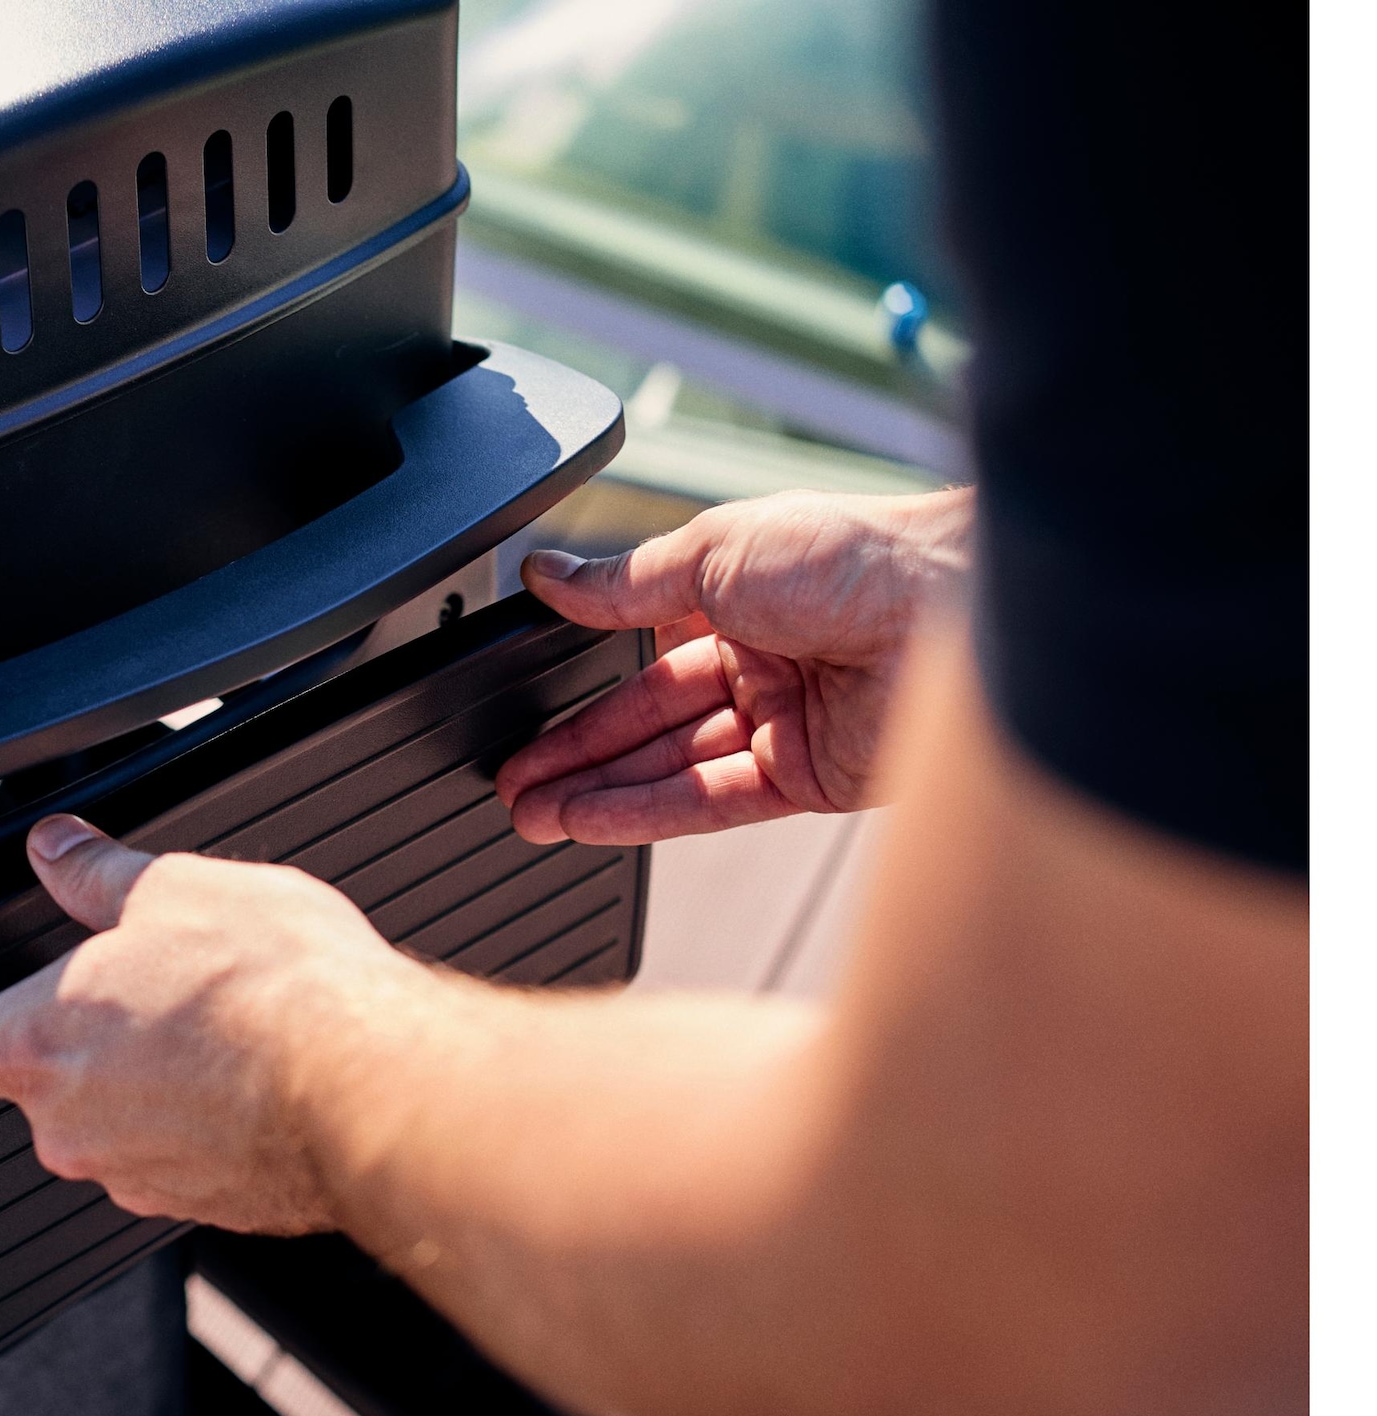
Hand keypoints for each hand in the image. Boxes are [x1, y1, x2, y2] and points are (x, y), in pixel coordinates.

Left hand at [0, 816, 436, 1232]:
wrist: (372, 1087)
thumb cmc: (274, 989)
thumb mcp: (172, 888)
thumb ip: (97, 875)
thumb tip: (58, 849)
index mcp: (36, 1042)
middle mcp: (72, 1125)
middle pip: (47, 1080)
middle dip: (93, 1037)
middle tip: (168, 987)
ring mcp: (140, 1175)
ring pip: (127, 1115)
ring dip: (164, 1074)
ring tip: (236, 1021)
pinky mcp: (208, 1203)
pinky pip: (191, 1150)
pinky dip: (216, 1114)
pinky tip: (267, 1071)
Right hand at [497, 488, 971, 844]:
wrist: (951, 609)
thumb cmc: (856, 554)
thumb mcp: (714, 550)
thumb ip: (623, 581)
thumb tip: (547, 574)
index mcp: (745, 596)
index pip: (643, 652)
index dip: (583, 686)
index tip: (523, 710)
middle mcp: (765, 663)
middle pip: (649, 719)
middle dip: (575, 752)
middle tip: (510, 781)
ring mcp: (786, 725)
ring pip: (671, 766)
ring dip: (597, 791)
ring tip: (529, 813)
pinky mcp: (809, 781)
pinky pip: (710, 802)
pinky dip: (645, 812)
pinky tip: (588, 819)